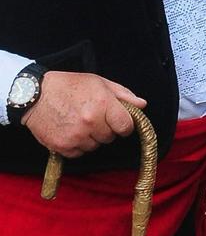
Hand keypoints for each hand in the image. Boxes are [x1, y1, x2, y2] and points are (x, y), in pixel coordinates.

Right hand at [22, 72, 145, 158]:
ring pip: (96, 146)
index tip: (118, 121)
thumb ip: (123, 95)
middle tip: (93, 117)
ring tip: (79, 122)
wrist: (35, 95)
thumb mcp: (99, 82)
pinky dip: (77, 145)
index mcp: (103, 103)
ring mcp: (76, 136)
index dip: (124, 124)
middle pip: (111, 137)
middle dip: (106, 129)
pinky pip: (80, 153)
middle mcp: (91, 121)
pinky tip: (70, 130)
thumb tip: (142, 106)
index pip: (126, 126)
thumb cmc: (68, 86)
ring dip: (91, 137)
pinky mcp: (63, 146)